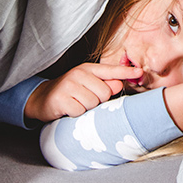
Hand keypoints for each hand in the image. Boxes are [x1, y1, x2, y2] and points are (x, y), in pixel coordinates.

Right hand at [24, 63, 142, 121]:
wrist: (42, 98)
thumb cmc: (71, 92)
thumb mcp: (88, 84)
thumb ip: (105, 84)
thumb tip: (119, 84)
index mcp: (88, 69)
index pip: (111, 70)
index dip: (126, 72)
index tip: (140, 72)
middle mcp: (78, 74)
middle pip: (104, 92)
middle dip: (98, 100)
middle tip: (85, 99)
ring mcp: (68, 86)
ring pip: (93, 103)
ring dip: (86, 108)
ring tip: (77, 103)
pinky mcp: (61, 99)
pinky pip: (80, 111)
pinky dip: (76, 114)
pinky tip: (69, 109)